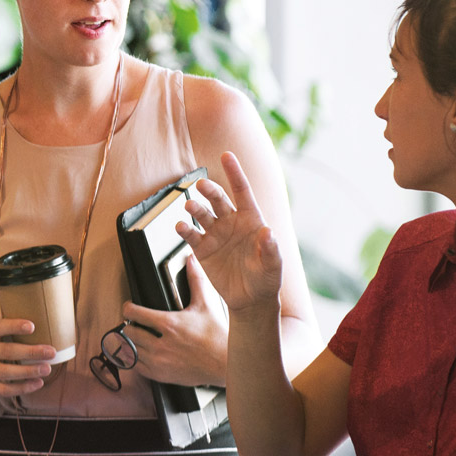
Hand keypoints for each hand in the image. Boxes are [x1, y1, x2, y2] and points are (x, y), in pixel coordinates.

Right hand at [0, 317, 57, 396]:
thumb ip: (8, 327)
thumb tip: (43, 318)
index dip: (14, 326)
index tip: (32, 326)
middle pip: (7, 352)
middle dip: (31, 352)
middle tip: (51, 352)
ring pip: (6, 373)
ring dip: (28, 371)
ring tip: (47, 369)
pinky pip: (4, 390)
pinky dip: (22, 388)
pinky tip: (38, 383)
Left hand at [117, 256, 229, 386]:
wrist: (225, 364)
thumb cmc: (216, 336)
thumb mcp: (205, 304)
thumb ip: (196, 280)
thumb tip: (192, 259)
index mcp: (169, 324)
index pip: (134, 313)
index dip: (128, 307)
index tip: (130, 307)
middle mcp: (161, 344)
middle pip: (129, 332)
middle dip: (130, 325)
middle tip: (135, 323)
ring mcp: (159, 361)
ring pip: (130, 350)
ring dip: (131, 343)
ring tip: (137, 338)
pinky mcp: (161, 375)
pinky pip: (137, 367)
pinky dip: (136, 360)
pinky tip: (143, 354)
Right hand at [177, 152, 283, 311]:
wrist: (251, 300)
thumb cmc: (267, 279)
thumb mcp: (273, 266)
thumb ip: (271, 249)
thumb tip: (268, 231)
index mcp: (251, 220)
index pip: (242, 191)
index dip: (235, 173)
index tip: (226, 155)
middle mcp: (232, 222)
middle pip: (218, 199)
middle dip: (210, 190)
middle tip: (202, 185)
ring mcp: (216, 234)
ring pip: (202, 214)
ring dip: (195, 207)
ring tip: (190, 207)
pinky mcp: (203, 249)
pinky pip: (191, 235)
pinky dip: (184, 230)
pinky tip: (181, 227)